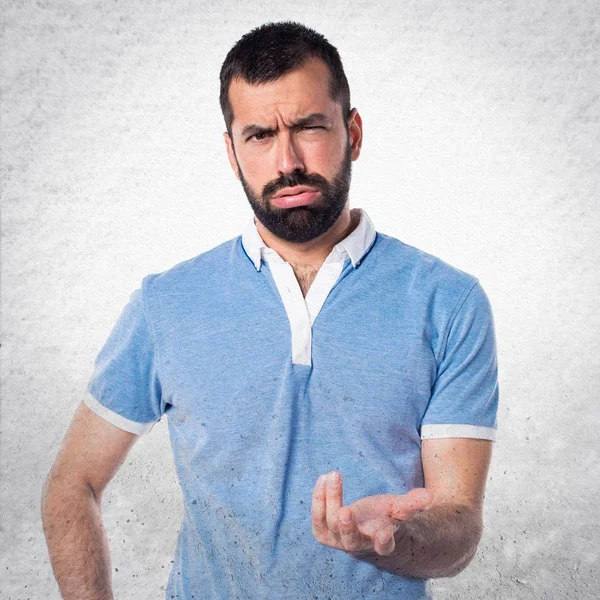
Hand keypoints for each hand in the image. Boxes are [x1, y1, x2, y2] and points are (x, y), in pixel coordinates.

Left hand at [311, 471, 433, 555]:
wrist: (368, 531)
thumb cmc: (387, 518)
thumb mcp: (400, 510)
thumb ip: (412, 503)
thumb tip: (430, 495)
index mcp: (383, 542)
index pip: (384, 546)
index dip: (383, 540)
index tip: (384, 532)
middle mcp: (360, 544)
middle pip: (351, 541)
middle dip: (347, 527)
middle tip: (345, 512)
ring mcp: (340, 540)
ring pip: (331, 525)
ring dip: (331, 499)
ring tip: (334, 474)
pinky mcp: (326, 532)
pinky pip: (318, 519)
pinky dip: (319, 499)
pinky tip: (323, 478)